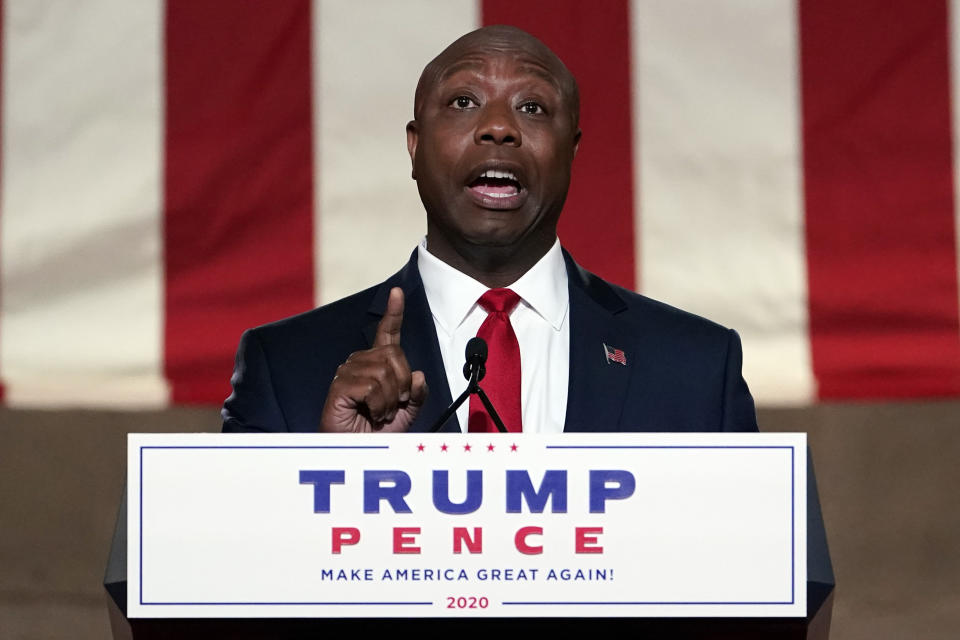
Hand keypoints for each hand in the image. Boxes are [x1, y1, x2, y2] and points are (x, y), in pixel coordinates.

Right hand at [319, 287, 427, 431]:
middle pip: (394, 355)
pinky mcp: (339, 385)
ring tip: (380, 413)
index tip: (397, 292)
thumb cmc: (378, 434)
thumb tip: (418, 374)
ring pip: (385, 371)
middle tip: (393, 407)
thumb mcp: (407, 413)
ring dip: (390, 400)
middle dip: (402, 384)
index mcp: (378, 364)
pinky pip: (372, 385)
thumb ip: (417, 394)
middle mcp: (361, 362)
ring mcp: (348, 371)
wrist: (359, 453)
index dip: (393, 313)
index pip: (387, 333)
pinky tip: (370, 414)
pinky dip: (379, 405)